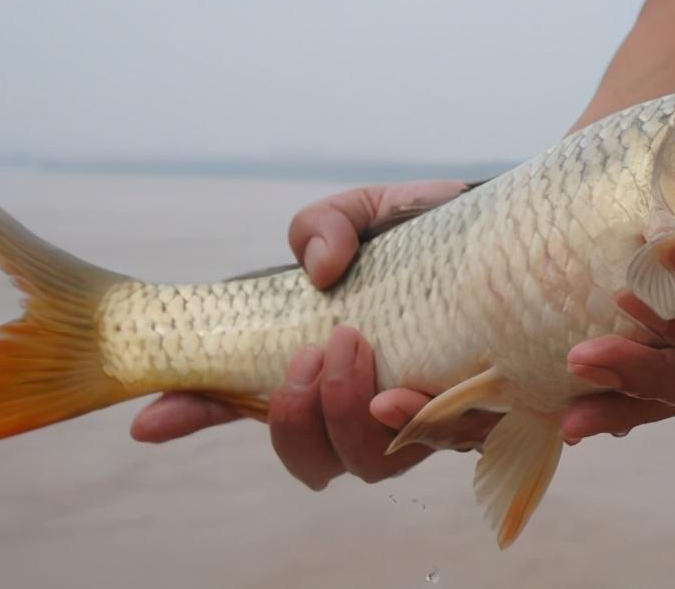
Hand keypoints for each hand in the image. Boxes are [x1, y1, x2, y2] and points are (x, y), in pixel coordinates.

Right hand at [131, 181, 495, 488]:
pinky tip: (411, 389)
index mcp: (318, 361)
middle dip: (294, 417)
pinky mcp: (480, 414)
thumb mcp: (364, 211)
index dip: (197, 417)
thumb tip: (318, 269)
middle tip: (312, 350)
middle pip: (313, 458)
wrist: (522, 230)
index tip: (152, 420)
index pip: (245, 404)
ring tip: (357, 347)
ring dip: (349, 415)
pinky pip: (445, 443)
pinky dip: (420, 421)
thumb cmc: (430, 230)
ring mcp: (419, 417)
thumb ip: (323, 226)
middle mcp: (363, 402)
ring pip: (370, 462)